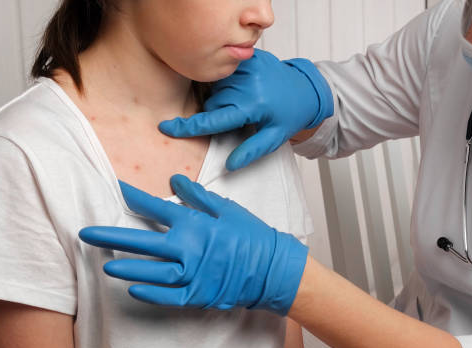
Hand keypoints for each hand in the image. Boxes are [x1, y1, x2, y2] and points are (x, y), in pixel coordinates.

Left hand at [78, 175, 308, 315]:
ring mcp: (192, 274)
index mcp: (194, 224)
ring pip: (151, 272)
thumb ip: (197, 195)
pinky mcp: (198, 294)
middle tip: (86, 234)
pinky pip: (168, 297)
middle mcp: (188, 248)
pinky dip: (150, 294)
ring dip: (127, 268)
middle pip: (142, 242)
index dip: (133, 197)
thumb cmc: (251, 235)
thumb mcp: (227, 209)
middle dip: (111, 236)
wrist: (273, 268)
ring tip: (106, 265)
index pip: (155, 208)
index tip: (115, 188)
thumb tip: (174, 179)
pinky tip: (132, 290)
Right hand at [159, 49, 333, 170]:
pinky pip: (224, 72)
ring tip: (244, 100)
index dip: (188, 126)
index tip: (166, 128)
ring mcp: (247, 67)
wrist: (306, 89)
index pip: (213, 119)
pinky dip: (228, 82)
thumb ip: (251, 151)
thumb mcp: (274, 138)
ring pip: (215, 88)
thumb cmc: (288, 116)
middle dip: (218, 113)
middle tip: (240, 116)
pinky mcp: (248, 57)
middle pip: (212, 103)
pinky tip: (243, 87)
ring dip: (222, 97)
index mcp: (253, 106)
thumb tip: (230, 165)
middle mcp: (248, 84)